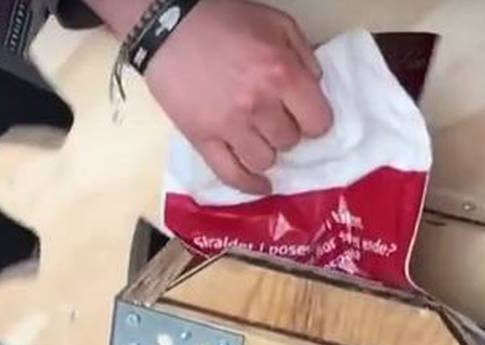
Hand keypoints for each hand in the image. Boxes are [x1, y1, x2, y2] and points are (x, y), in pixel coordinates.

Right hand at [140, 1, 334, 193]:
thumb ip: (304, 55)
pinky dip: (250, 185)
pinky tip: (261, 185)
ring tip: (259, 138)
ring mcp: (228, 125)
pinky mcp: (202, 139)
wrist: (166, 26)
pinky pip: (231, 175)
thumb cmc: (222, 18)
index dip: (315, 119)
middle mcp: (258, 104)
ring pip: (265, 161)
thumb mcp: (276, 21)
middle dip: (287, 130)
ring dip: (267, 151)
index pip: (318, 121)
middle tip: (275, 118)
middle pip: (290, 141)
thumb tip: (315, 88)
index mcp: (281, 73)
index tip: (306, 115)